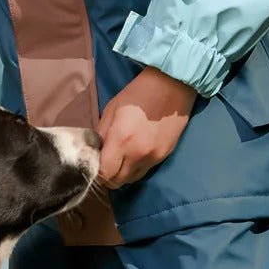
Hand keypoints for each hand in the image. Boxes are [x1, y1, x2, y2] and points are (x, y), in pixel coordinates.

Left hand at [97, 67, 197, 188]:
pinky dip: (136, 167)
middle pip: (118, 182)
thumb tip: (96, 150)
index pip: (105, 173)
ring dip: (123, 174)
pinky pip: (145, 171)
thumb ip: (102, 133)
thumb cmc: (138, 93)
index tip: (96, 162)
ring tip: (120, 159)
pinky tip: (135, 154)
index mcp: (121, 140)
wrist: (172, 87)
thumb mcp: (112, 109)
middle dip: (109, 176)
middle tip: (106, 162)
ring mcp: (153, 157)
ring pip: (132, 179)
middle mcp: (138, 154)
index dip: (98, 171)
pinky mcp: (164, 156)